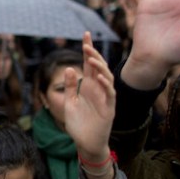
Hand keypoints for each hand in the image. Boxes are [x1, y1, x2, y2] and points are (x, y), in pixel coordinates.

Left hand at [64, 32, 115, 161]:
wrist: (85, 143)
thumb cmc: (78, 124)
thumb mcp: (69, 103)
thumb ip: (69, 87)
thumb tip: (70, 68)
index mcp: (88, 86)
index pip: (89, 64)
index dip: (88, 50)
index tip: (86, 35)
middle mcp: (98, 89)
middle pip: (98, 67)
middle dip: (93, 54)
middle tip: (86, 43)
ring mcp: (105, 98)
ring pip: (106, 77)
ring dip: (100, 67)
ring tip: (91, 58)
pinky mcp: (109, 108)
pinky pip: (110, 93)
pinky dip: (106, 84)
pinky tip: (99, 77)